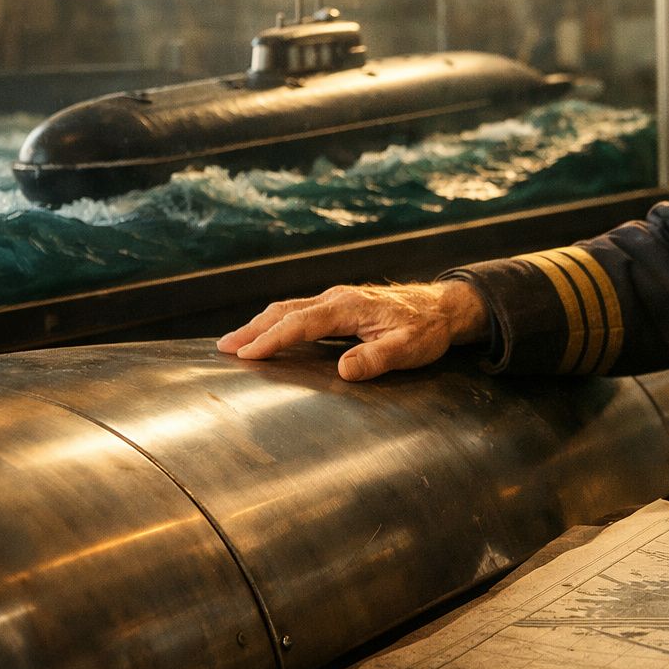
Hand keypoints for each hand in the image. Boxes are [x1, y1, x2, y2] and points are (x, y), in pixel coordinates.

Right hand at [216, 280, 488, 380]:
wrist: (445, 307)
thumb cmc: (428, 329)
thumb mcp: (409, 348)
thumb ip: (376, 359)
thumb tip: (343, 371)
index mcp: (349, 307)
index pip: (300, 323)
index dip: (272, 339)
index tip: (246, 355)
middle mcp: (338, 298)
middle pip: (286, 311)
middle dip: (253, 328)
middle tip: (223, 348)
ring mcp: (338, 299)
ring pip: (290, 308)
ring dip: (262, 324)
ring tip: (236, 342)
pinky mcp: (341, 305)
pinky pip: (301, 311)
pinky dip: (278, 321)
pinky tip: (269, 334)